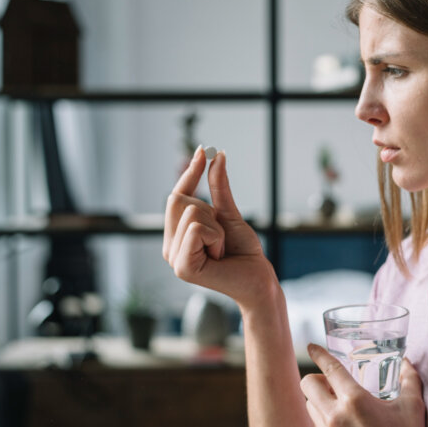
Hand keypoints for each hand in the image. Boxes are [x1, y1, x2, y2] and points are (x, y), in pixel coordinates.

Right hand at [163, 147, 276, 309]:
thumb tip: (217, 156)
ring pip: (192, 213)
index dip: (190, 172)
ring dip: (217, 228)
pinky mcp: (182, 268)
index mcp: (177, 234)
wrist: (258, 278)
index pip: (176, 196)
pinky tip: (220, 256)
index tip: (203, 149)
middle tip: (221, 235)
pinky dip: (216, 237)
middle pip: (179, 200)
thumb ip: (219, 188)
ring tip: (221, 249)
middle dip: (210, 210)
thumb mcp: (229, 214)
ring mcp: (174, 258)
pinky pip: (196, 229)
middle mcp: (170, 246)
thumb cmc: (244, 251)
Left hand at [300, 344, 425, 426]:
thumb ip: (410, 381)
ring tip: (336, 403)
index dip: (319, 354)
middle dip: (316, 379)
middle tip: (331, 383)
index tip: (312, 346)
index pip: (330, 368)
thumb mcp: (412, 408)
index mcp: (355, 400)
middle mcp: (335, 416)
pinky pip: (315, 425)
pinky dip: (322, 418)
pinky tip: (338, 420)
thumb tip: (407, 362)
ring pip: (309, 405)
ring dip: (318, 399)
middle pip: (308, 384)